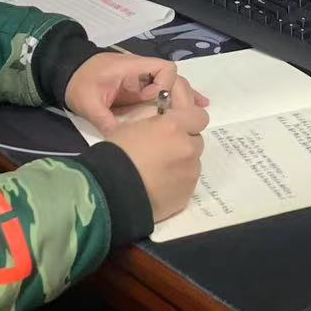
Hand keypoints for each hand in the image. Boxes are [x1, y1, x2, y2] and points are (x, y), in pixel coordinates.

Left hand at [63, 53, 207, 137]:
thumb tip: (119, 141)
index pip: (164, 69)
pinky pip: (163, 93)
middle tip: (187, 117)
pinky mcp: (140, 91)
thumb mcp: (88, 103)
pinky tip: (196, 107)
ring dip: (185, 99)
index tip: (161, 105)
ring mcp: (143, 82)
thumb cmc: (77, 83)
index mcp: (132, 69)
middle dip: (182, 96)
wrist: (66, 73)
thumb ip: (104, 119)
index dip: (168, 86)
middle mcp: (143, 73)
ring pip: (172, 87)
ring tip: (200, 114)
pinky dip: (177, 100)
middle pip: (174, 79)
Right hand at [109, 98, 208, 221]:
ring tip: (158, 173)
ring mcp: (190, 173)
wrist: (111, 191)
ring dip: (181, 164)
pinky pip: (187, 183)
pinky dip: (177, 183)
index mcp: (173, 127)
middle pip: (196, 141)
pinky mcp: (187, 194)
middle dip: (183, 143)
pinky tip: (158, 187)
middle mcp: (187, 148)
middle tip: (163, 151)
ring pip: (192, 164)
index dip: (190, 120)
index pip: (199, 117)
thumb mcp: (131, 126)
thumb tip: (163, 123)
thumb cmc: (115, 154)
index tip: (179, 126)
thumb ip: (155, 123)